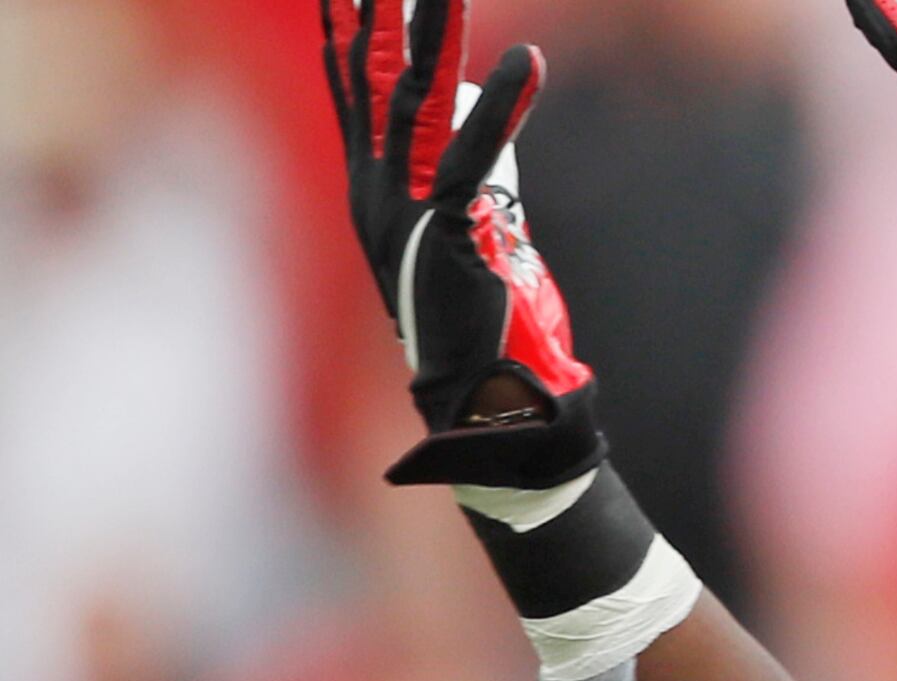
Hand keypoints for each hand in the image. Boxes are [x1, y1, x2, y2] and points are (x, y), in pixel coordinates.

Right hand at [321, 0, 600, 487]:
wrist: (480, 407)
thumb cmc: (481, 328)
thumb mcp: (458, 245)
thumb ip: (462, 198)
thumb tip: (484, 160)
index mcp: (371, 194)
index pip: (353, 93)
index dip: (348, 34)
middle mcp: (373, 194)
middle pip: (373, 78)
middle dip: (379, 12)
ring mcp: (402, 212)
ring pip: (413, 99)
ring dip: (432, 31)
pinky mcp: (446, 231)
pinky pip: (471, 153)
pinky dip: (503, 103)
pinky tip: (529, 56)